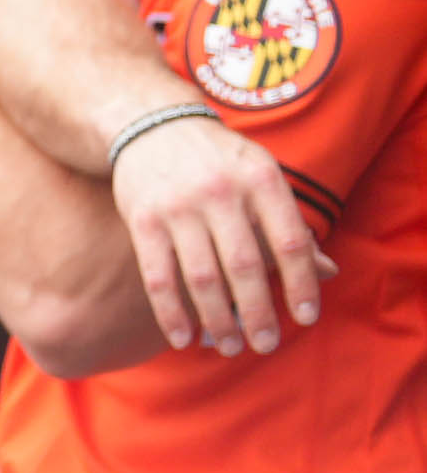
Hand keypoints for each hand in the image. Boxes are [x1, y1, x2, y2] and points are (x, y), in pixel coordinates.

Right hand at [108, 112, 330, 355]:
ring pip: (202, 277)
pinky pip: (158, 277)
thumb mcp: (263, 177)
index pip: (290, 242)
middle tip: (265, 344)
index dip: (301, 284)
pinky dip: (171, 312)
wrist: (154, 125)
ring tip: (228, 346)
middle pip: (245, 266)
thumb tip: (329, 272)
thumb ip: (291, 224)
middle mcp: (222, 192)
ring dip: (217, 319)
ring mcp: (179, 207)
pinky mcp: (143, 220)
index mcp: (261, 180)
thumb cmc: (220, 160)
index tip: (305, 318)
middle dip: (257, 312)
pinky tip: (183, 338)